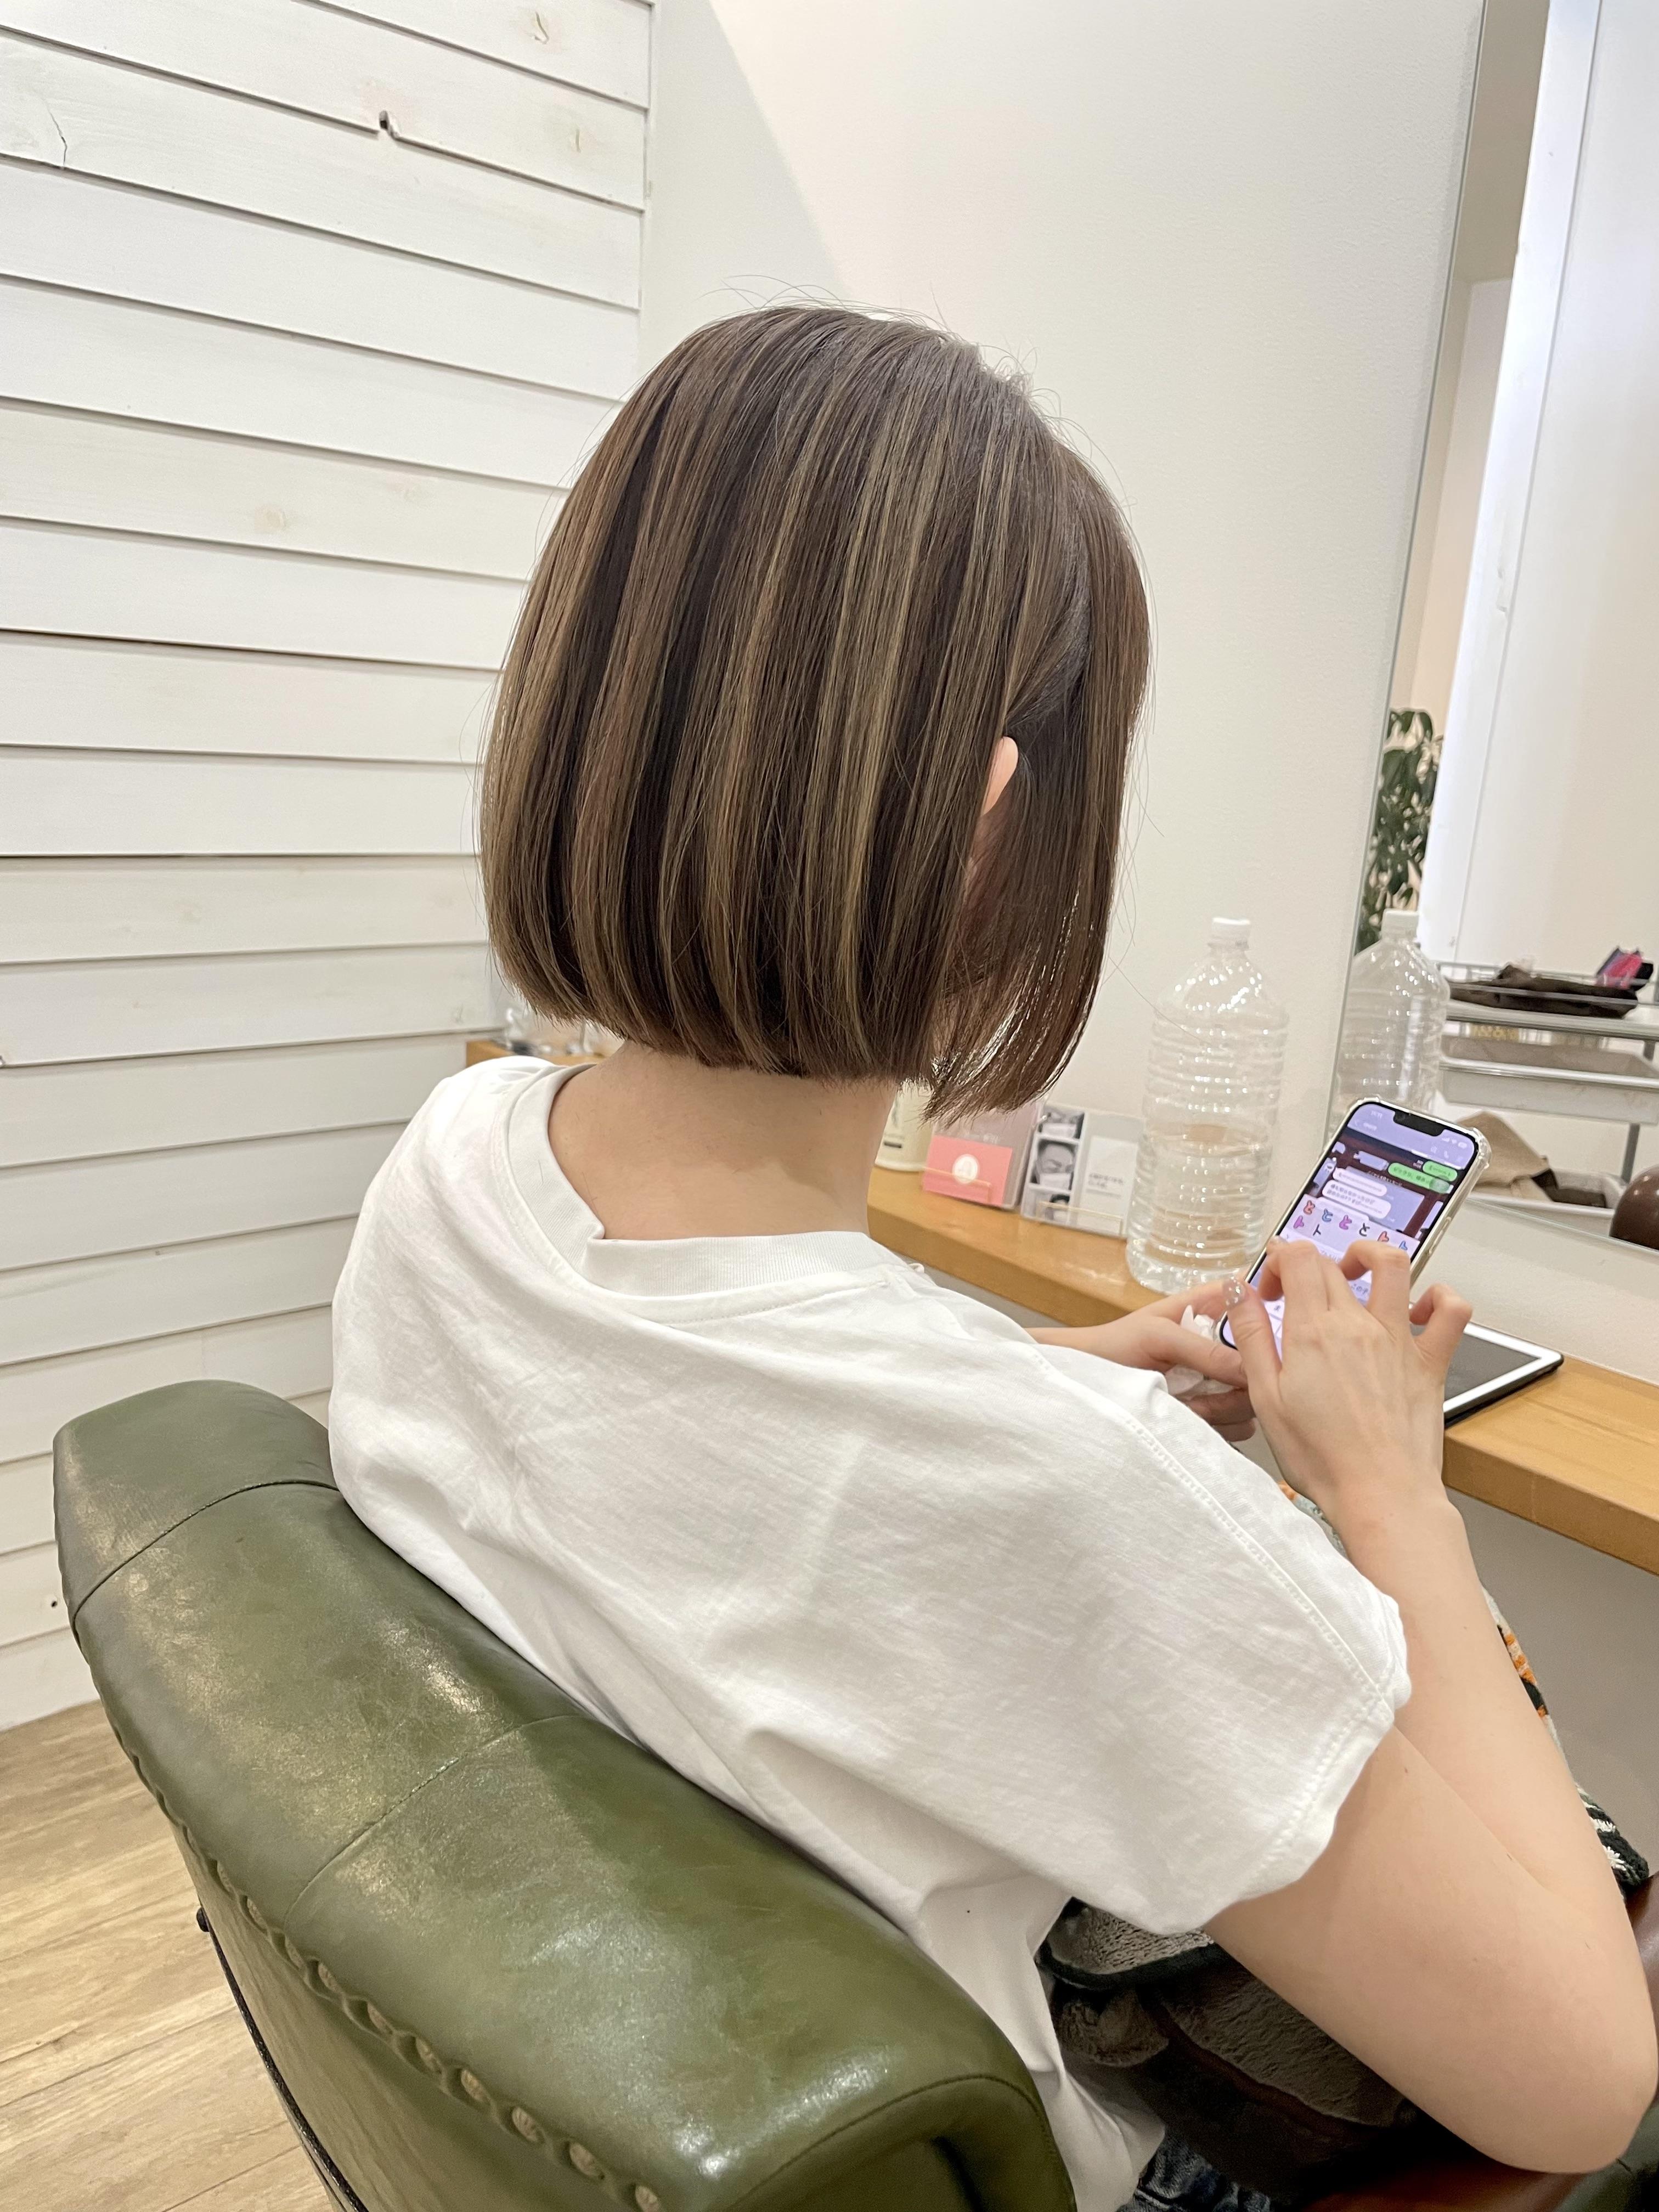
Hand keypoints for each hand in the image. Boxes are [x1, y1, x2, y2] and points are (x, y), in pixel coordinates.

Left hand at [1033, 1281, 1255, 1441]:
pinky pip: (1237, 1428)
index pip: (1257, 1305)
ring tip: (1186, 1405)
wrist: (1084, 1389)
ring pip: (1253, 1400)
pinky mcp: (1212, 1416)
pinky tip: (1186, 1420)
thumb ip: (1204, 1350)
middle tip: (1205, 1389)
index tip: (1258, 1345)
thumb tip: (1252, 1371)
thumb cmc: (1111, 1347)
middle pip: (1264, 1364)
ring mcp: (1218, 1383)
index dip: (1266, 1323)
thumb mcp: (1157, 1336)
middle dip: (1241, 1381)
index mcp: (1210, 1311)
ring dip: (1224, 1408)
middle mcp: (1221, 1347)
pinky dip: (1215, 1428)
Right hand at [1225, 1238, 1471, 1534]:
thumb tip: (1238, 1290)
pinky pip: (1451, 1311)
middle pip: (1332, 1265)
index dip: (1280, 1260)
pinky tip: (1418, 1306)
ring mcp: (1400, 1340)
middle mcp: (1358, 1326)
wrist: (1381, 1496)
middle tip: (1294, 1297)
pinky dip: (1439, 1297)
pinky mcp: (1430, 1362)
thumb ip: (1252, 1337)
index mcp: (1313, 1332)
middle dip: (1307, 1268)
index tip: (1270, 1287)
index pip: (1299, 1257)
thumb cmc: (1323, 1458)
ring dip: (1371, 1255)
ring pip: (1394, 1266)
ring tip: (1354, 1270)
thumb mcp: (1266, 1398)